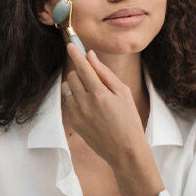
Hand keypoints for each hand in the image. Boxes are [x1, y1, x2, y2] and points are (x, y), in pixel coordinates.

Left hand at [61, 43, 146, 168]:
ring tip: (90, 93)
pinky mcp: (73, 123)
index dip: (75, 54)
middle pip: (72, 76)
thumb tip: (91, 56)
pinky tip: (88, 106)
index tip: (70, 45)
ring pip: (67, 89)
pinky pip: (68, 102)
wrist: (124, 150)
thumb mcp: (122, 93)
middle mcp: (85, 103)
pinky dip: (74, 98)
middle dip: (80, 72)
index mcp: (99, 93)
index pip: (82, 67)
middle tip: (92, 78)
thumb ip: (105, 73)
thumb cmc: (128, 120)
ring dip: (75, 85)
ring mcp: (77, 114)